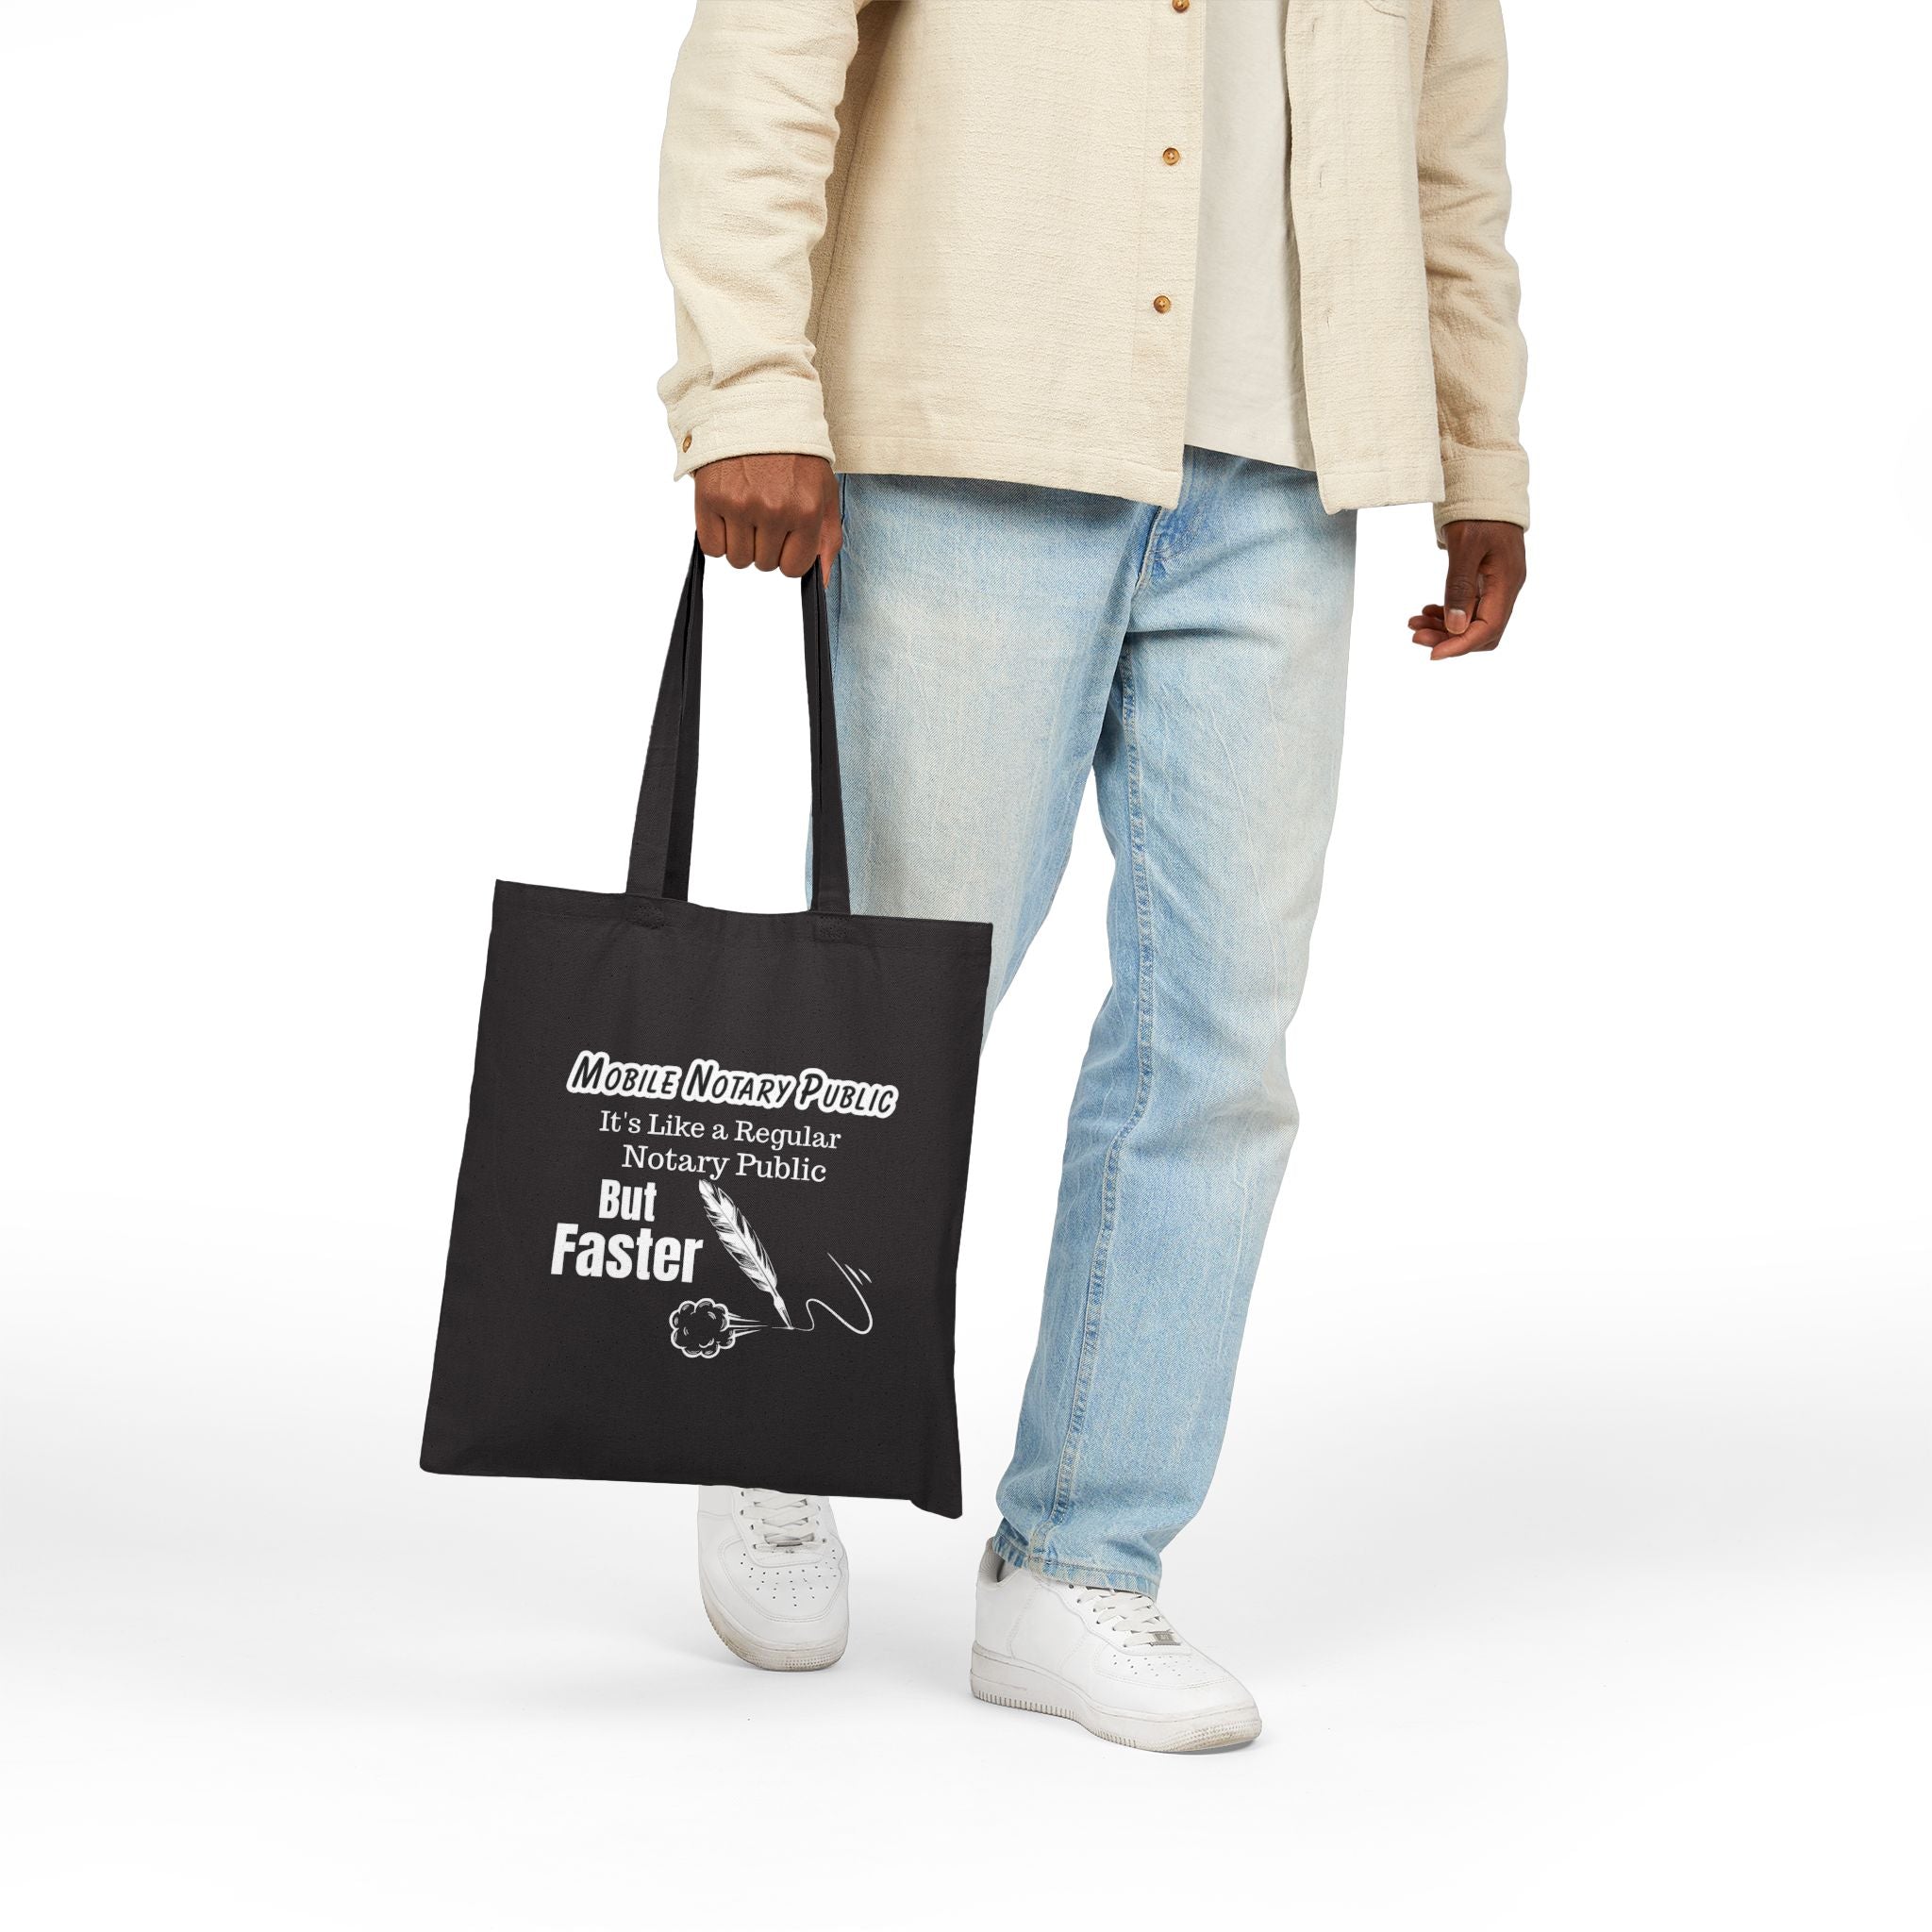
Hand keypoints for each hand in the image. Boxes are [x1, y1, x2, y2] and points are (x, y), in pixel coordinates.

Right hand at [693, 453, 841, 577]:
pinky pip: (711, 546)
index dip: (788, 555)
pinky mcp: (710, 497)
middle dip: (765, 545)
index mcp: (805, 511)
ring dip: (741, 542)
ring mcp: (739, 504)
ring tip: (747, 509)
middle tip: (765, 512)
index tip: (786, 534)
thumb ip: (827, 538)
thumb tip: (820, 581)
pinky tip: (728, 512)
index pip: (792, 568)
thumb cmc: (794, 452)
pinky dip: (717, 536)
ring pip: (737, 559)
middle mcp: (773, 510)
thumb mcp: (824, 491)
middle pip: (763, 564)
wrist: (757, 408)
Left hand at [1408, 520, 1526, 659]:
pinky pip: (1469, 607)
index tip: (1432, 654)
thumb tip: (1456, 626)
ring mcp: (1497, 584)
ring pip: (1473, 621)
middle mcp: (1506, 587)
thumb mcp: (1465, 545)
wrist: (1486, 484)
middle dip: (1449, 638)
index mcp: (1507, 582)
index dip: (1460, 645)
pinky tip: (1427, 611)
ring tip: (1414, 623)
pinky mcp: (1486, 579)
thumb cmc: (1477, 510)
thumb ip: (1460, 586)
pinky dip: (1447, 613)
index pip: (1488, 629)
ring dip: (1444, 627)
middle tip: (1415, 635)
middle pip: (1482, 631)